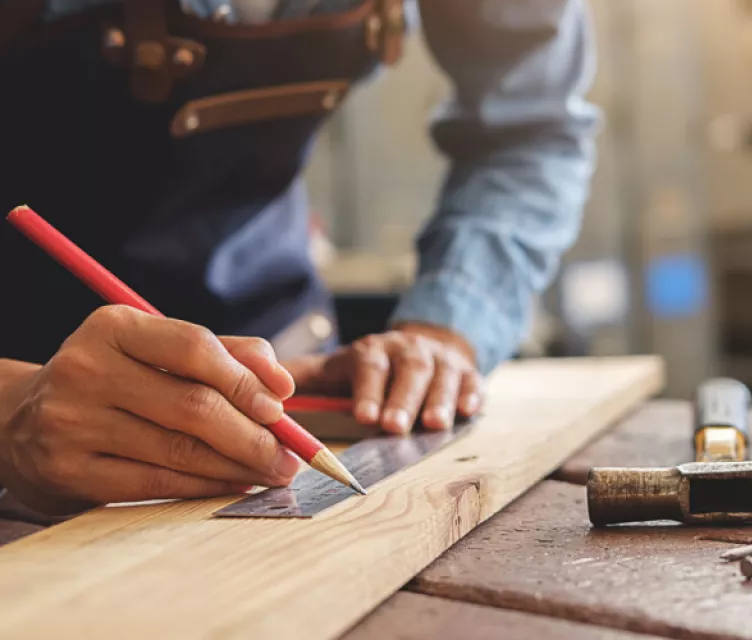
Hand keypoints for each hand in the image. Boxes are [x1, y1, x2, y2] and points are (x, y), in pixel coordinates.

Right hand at [0, 306, 302, 514]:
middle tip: (290, 455)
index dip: (246, 379)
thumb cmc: (116, 380)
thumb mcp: (156, 351)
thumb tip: (282, 384)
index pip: (194, 347)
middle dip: (254, 434)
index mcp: (113, 327)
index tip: (282, 405)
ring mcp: (73, 423)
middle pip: (193, 405)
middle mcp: (87, 370)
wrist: (23, 423)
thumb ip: (225, 354)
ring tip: (272, 472)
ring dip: (238, 465)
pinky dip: (205, 487)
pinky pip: (155, 483)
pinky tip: (234, 485)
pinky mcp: (70, 472)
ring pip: (180, 450)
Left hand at [285, 324, 482, 434]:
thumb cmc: (373, 368)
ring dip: (438, 400)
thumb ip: (304, 377)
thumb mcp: (339, 368)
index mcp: (374, 351)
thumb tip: (257, 385)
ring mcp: (441, 362)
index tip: (363, 416)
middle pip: (408, 371)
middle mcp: (409, 351)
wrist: (424, 346)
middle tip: (393, 427)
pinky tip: (469, 410)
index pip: (369, 365)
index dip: (368, 390)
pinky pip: (472, 382)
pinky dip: (471, 396)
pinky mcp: (467, 374)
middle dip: (402, 399)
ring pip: (442, 377)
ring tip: (434, 425)